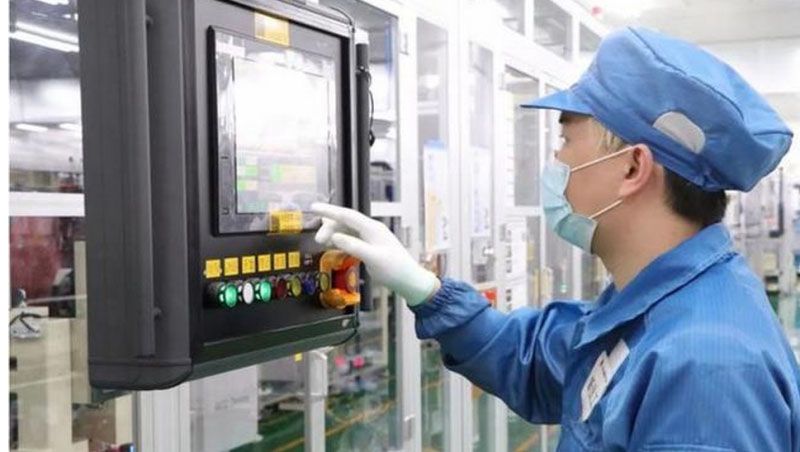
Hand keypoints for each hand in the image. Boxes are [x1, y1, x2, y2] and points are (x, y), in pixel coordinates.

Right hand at [310, 203, 438, 305]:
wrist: (409, 280)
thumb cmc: (395, 270)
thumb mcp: (373, 258)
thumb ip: (353, 246)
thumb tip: (334, 237)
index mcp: (372, 229)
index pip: (347, 215)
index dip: (329, 211)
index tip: (313, 207)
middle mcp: (371, 230)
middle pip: (345, 222)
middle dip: (329, 227)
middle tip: (318, 240)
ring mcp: (371, 238)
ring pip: (347, 231)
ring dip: (334, 234)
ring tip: (322, 243)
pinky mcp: (370, 247)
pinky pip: (351, 239)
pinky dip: (340, 241)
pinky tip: (333, 246)